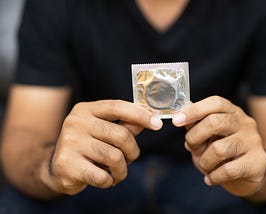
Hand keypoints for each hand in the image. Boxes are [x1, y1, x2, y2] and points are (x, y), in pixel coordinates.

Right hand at [40, 100, 162, 194]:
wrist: (57, 168)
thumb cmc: (87, 146)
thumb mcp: (103, 131)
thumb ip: (124, 125)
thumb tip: (148, 121)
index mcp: (86, 110)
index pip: (118, 107)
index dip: (141, 115)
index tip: (158, 124)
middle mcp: (76, 122)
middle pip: (121, 135)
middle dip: (133, 151)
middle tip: (131, 158)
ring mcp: (70, 143)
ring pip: (115, 157)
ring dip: (122, 169)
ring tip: (118, 172)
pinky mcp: (67, 164)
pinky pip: (102, 176)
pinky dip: (110, 181)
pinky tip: (105, 179)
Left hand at [172, 96, 265, 196]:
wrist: (247, 175)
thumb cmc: (222, 151)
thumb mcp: (206, 136)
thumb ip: (195, 124)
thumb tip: (180, 112)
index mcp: (232, 111)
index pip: (215, 103)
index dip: (194, 110)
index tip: (176, 121)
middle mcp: (245, 122)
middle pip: (215, 122)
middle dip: (195, 137)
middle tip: (190, 147)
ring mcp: (253, 141)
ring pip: (219, 149)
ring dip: (204, 161)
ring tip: (204, 166)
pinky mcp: (257, 161)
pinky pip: (229, 170)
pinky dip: (214, 176)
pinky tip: (211, 178)